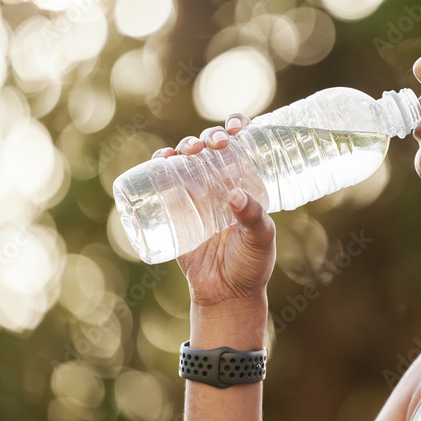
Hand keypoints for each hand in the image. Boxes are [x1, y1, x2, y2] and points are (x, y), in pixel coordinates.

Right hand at [152, 113, 275, 307]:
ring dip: (184, 146)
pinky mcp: (177, 211)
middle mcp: (222, 185)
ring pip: (188, 160)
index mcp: (248, 184)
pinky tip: (161, 159)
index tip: (236, 125)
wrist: (225, 295)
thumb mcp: (261, 240)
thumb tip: (235, 195)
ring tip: (185, 151)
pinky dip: (159, 165)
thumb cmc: (251, 265)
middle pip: (213, 148)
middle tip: (213, 144)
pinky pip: (164, 182)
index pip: (244, 147)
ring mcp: (198, 196)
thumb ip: (253, 219)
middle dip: (210, 137)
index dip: (238, 127)